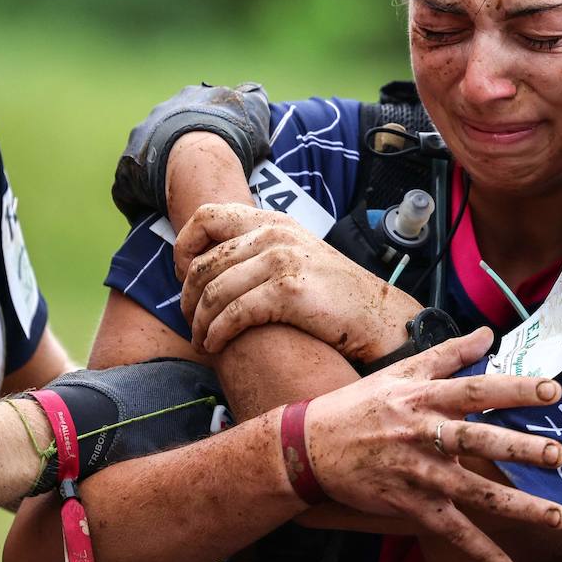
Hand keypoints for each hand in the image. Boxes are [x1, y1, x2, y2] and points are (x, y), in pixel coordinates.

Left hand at [176, 203, 419, 359]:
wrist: (377, 315)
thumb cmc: (333, 294)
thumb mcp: (297, 255)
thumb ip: (260, 251)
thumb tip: (209, 267)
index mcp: (273, 221)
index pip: (207, 216)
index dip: (184, 246)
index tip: (183, 276)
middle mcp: (274, 234)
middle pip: (204, 261)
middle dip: (188, 297)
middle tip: (189, 321)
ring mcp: (281, 260)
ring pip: (213, 291)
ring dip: (199, 322)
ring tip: (201, 340)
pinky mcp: (287, 291)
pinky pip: (232, 314)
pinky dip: (216, 333)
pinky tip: (215, 345)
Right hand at [304, 328, 561, 561]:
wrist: (312, 446)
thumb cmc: (360, 405)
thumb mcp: (401, 371)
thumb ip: (449, 353)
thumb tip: (488, 333)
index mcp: (423, 397)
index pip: (475, 389)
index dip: (514, 389)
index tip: (553, 390)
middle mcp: (423, 434)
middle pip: (477, 439)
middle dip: (519, 448)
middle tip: (557, 454)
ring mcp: (418, 473)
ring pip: (474, 491)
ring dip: (518, 507)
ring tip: (559, 516)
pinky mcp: (410, 504)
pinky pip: (451, 531)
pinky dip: (481, 552)